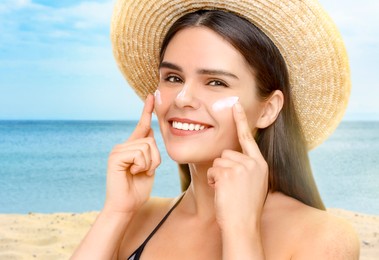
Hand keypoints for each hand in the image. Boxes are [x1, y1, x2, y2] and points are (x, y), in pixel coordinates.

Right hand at [104, 94, 160, 213]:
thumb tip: (151, 129)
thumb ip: (149, 150)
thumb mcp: (148, 166)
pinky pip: (139, 153)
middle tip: (144, 171)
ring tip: (137, 173)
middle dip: (155, 159)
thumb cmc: (138, 189)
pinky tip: (132, 173)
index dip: (147, 111)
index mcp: (132, 147)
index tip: (152, 96)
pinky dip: (142, 166)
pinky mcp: (116, 156)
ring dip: (149, 164)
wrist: (126, 205)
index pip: (142, 126)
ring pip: (147, 146)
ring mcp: (118, 150)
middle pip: (151, 140)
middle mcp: (123, 145)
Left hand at [207, 101, 268, 231]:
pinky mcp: (229, 173)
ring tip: (227, 191)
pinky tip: (222, 192)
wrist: (243, 225)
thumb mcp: (254, 185)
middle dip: (223, 168)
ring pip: (218, 161)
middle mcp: (253, 163)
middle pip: (226, 153)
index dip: (241, 121)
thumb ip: (247, 168)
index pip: (248, 138)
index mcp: (260, 164)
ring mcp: (242, 167)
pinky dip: (212, 181)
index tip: (235, 105)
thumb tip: (232, 158)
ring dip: (217, 175)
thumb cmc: (245, 208)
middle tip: (230, 187)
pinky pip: (212, 170)